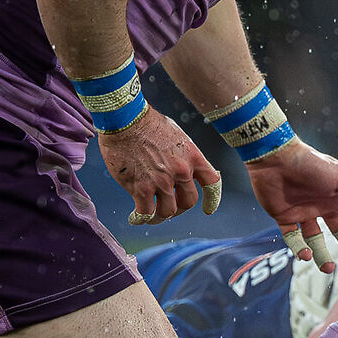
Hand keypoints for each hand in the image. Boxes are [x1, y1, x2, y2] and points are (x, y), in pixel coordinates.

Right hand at [101, 106, 223, 225]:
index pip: (212, 183)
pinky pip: (146, 212)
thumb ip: (182, 154)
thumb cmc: (147, 122)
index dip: (212, 199)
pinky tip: (135, 218)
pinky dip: (141, 218)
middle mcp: (182, 172)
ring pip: (168, 211)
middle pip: (188, 202)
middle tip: (168, 209)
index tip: (208, 209)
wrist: (126, 119)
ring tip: (151, 217)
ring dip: (160, 217)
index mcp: (193, 157)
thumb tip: (180, 167)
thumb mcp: (177, 135)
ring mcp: (162, 181)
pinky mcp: (141, 188)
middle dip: (179, 208)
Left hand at [247, 139, 337, 271]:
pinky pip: (293, 238)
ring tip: (328, 268)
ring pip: (315, 238)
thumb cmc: (311, 164)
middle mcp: (323, 204)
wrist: (275, 158)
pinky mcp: (284, 217)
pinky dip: (299, 248)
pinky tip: (306, 255)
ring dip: (322, 254)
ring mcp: (303, 212)